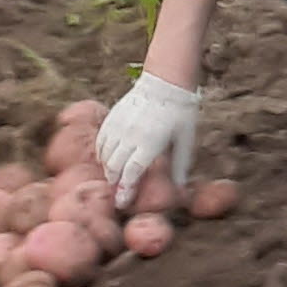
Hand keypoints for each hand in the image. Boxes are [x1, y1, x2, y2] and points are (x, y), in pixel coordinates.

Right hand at [96, 69, 201, 200]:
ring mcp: (119, 125)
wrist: (165, 84)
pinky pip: (100, 141)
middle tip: (117, 192)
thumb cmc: (180, 115)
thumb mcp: (185, 141)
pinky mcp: (112, 118)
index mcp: (151, 142)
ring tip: (114, 176)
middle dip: (114, 182)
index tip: (122, 203)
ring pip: (105, 155)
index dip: (126, 189)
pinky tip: (109, 159)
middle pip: (115, 166)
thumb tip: (180, 190)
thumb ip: (180, 167)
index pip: (132, 172)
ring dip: (108, 169)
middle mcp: (132, 135)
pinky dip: (102, 153)